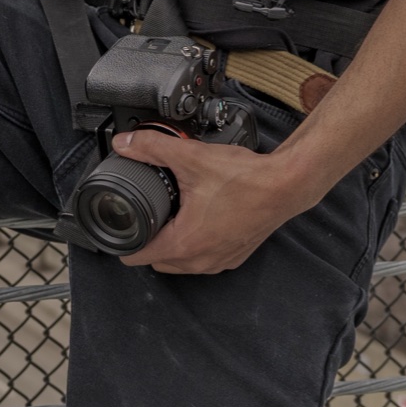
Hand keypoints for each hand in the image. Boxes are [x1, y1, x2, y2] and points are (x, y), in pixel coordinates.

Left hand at [113, 129, 304, 274]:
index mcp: (185, 243)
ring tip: (170, 217)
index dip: (123, 241)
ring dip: (172, 245)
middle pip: (157, 261)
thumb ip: (153, 148)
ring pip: (181, 263)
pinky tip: (198, 220)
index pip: (137, 257)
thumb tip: (126, 143)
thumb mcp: (191, 157)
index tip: (119, 226)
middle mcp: (201, 260)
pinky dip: (195, 244)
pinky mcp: (234, 256)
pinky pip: (204, 258)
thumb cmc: (246, 179)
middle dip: (147, 241)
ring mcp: (220, 261)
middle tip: (145, 214)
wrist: (286, 185)